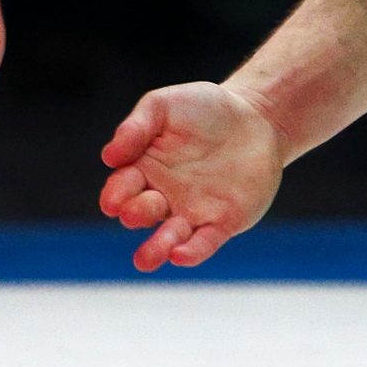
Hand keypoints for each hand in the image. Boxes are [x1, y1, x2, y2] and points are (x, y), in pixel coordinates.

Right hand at [99, 81, 288, 270]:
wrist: (257, 116)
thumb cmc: (204, 109)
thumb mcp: (164, 105)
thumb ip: (136, 127)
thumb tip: (108, 157)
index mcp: (144, 169)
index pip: (122, 187)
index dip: (115, 196)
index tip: (113, 201)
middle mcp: (164, 196)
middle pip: (142, 213)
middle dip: (135, 214)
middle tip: (132, 212)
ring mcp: (193, 211)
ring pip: (170, 237)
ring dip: (156, 249)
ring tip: (144, 260)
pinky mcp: (223, 221)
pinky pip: (205, 242)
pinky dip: (192, 252)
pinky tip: (181, 256)